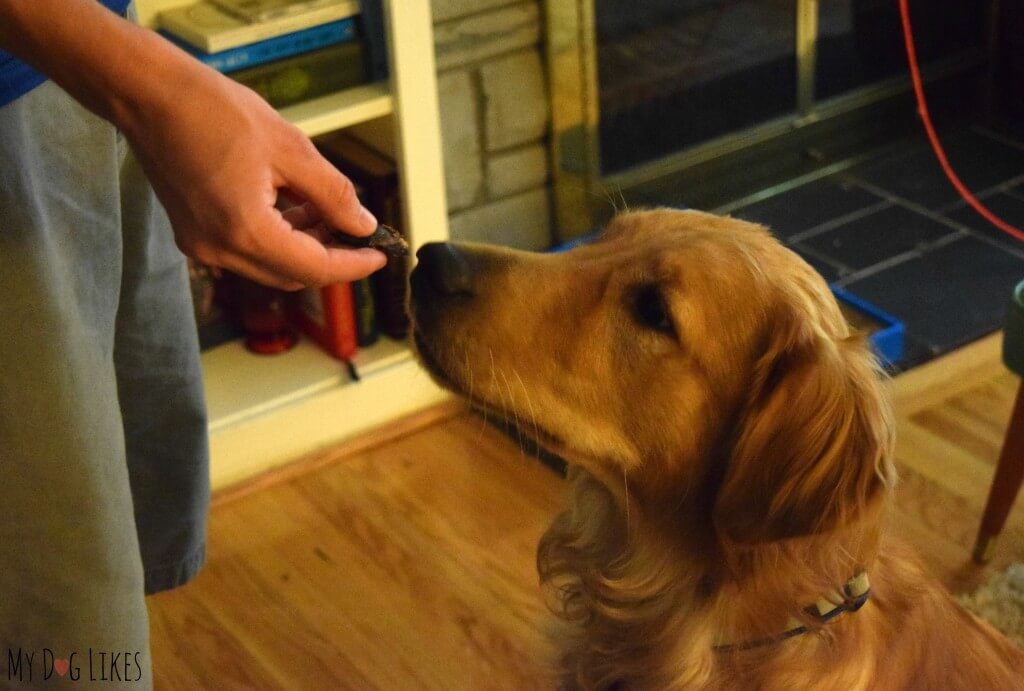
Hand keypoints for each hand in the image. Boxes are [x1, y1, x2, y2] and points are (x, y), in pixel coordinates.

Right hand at [121, 55, 386, 289]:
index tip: (381, 255)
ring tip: (327, 211)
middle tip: (359, 231)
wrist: (148, 94)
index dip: (353, 265)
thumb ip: (333, 194)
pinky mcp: (194, 234)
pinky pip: (248, 251)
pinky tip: (296, 209)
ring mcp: (202, 246)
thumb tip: (362, 225)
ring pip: (271, 266)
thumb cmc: (214, 111)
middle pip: (293, 275)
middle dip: (331, 257)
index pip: (315, 269)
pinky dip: (278, 239)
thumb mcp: (290, 149)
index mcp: (246, 232)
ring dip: (304, 247)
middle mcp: (221, 251)